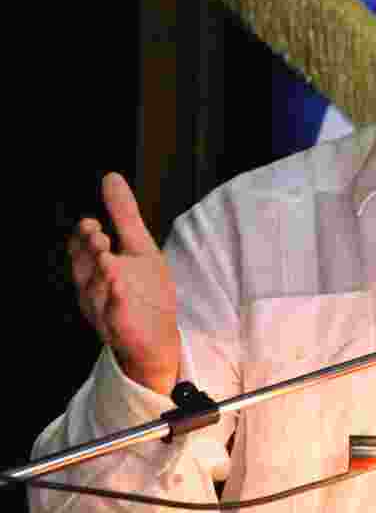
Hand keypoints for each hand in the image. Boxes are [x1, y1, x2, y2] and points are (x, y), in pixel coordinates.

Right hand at [68, 173, 178, 395]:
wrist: (158, 336)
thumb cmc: (143, 290)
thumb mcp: (138, 245)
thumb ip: (123, 214)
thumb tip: (110, 176)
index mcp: (96, 267)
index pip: (81, 247)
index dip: (84, 236)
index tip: (94, 223)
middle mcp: (95, 289)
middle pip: (83, 268)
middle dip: (89, 251)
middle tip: (99, 235)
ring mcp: (107, 310)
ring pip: (95, 292)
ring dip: (100, 275)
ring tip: (109, 257)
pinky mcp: (122, 328)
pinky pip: (115, 315)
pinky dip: (116, 301)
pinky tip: (121, 287)